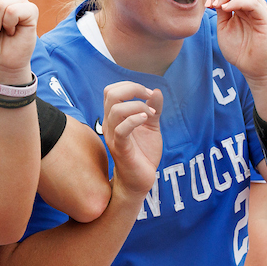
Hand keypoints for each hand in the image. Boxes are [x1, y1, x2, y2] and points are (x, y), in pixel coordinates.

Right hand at [102, 82, 162, 197]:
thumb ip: (153, 108)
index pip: (111, 90)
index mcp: (114, 117)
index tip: (148, 94)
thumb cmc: (143, 153)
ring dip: (138, 106)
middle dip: (133, 89)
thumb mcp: (151, 126)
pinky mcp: (120, 148)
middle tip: (149, 97)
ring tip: (152, 114)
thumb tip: (156, 90)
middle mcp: (110, 123)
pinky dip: (134, 120)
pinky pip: (121, 130)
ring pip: (116, 110)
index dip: (130, 85)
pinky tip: (146, 119)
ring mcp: (113, 136)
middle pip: (110, 93)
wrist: (141, 180)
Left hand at [202, 0, 266, 81]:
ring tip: (215, 4)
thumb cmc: (238, 48)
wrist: (251, 67)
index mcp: (240, 4)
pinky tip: (224, 8)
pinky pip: (253, 3)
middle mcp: (251, 4)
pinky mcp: (265, 18)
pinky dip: (237, 2)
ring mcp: (259, 10)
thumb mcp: (223, 26)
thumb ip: (220, 10)